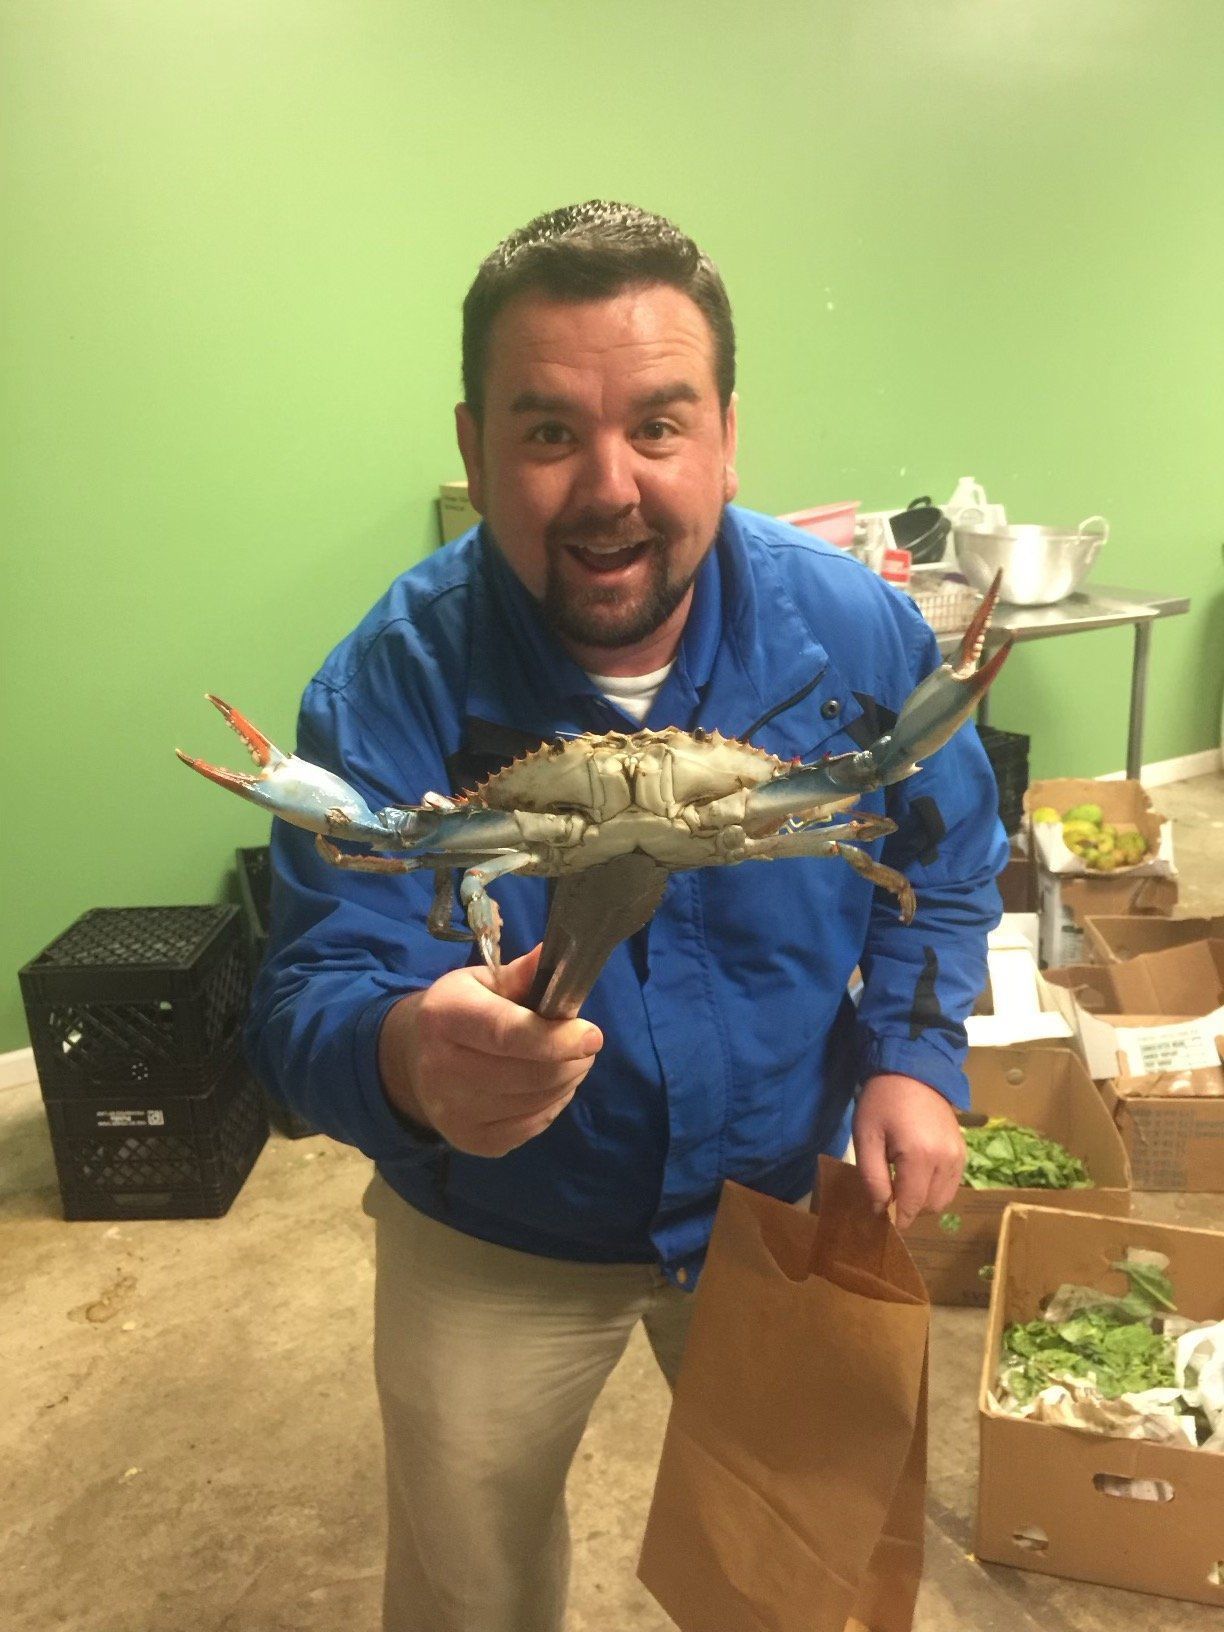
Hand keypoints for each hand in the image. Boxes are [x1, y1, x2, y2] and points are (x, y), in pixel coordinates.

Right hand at [377, 945, 603, 1156]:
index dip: (555, 1039)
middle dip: (571, 1060)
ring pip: (537, 1102)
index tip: (592, 1037)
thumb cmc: (459, 1012)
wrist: (414, 1062)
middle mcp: (441, 1069)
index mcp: (444, 1018)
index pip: (506, 1034)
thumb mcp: (481, 982)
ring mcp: (454, 1113)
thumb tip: (558, 957)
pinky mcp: (472, 1141)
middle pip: (529, 1074)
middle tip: (584, 1045)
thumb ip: (522, 975)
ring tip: (566, 1062)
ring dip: (566, 1081)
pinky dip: (552, 1104)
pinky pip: (533, 1127)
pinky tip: (546, 1085)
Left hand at [851, 1073, 964, 1229]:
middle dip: (909, 1207)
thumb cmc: (882, 1102)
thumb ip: (872, 1177)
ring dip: (923, 1199)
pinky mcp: (963, 1151)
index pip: (911, 1205)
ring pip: (944, 1199)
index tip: (881, 1216)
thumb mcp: (866, 1137)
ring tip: (903, 1180)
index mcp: (920, 1157)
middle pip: (930, 1206)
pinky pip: (952, 1184)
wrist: (913, 1069)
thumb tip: (880, 1209)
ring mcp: (959, 1156)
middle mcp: (946, 1160)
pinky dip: (935, 1187)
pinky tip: (918, 1171)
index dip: (895, 1216)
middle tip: (889, 1191)